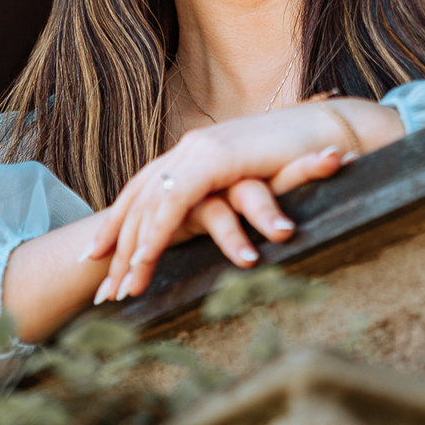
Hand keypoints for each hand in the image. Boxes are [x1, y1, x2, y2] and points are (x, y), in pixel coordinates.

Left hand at [80, 95, 402, 302]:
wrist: (327, 132)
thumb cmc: (296, 161)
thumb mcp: (249, 182)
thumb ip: (225, 195)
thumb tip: (215, 217)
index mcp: (193, 152)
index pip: (143, 191)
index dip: (119, 224)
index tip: (97, 258)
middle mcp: (188, 148)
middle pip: (139, 202)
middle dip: (118, 249)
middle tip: (102, 292)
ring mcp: (199, 150)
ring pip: (150, 206)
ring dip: (133, 251)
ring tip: (122, 290)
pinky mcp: (215, 159)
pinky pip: (174, 203)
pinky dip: (156, 235)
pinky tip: (145, 262)